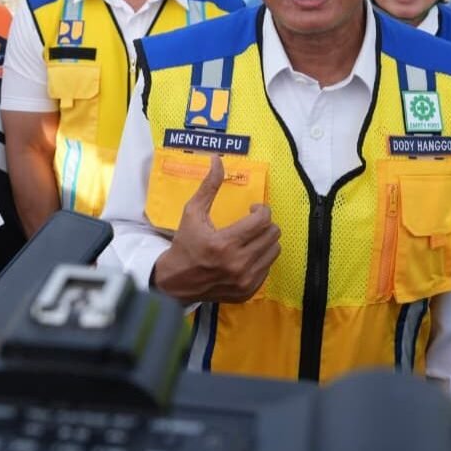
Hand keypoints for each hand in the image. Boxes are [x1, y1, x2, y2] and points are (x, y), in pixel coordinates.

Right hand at [152, 155, 280, 303]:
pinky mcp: (248, 291)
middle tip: (253, 221)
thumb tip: (218, 159)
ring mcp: (245, 280)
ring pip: (274, 251)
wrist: (176, 282)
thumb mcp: (192, 212)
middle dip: (265, 223)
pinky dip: (261, 258)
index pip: (262, 220)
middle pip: (272, 234)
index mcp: (224, 243)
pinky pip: (268, 268)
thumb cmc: (185, 244)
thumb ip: (209, 186)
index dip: (262, 209)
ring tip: (252, 237)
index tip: (253, 209)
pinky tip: (247, 254)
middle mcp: (238, 264)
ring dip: (266, 240)